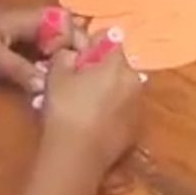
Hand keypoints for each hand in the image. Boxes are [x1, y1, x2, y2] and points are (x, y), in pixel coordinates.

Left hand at [0, 3, 84, 93]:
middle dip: (70, 54)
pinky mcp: (4, 47)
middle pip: (60, 35)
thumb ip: (21, 70)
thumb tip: (48, 87)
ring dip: (54, 63)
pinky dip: (38, 68)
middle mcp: (26, 23)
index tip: (80, 66)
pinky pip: (30, 55)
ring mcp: (15, 34)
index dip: (77, 41)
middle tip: (76, 80)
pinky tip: (40, 85)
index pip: (66, 23)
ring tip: (63, 85)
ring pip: (46, 47)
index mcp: (28, 17)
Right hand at [41, 38, 142, 173]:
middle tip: (77, 83)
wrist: (78, 156)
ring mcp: (138, 106)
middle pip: (117, 64)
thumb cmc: (65, 109)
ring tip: (84, 105)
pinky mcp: (136, 128)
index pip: (108, 38)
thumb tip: (73, 53)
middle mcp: (135, 80)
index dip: (90, 45)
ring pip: (122, 88)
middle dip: (100, 69)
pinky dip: (112, 111)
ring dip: (108, 90)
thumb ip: (66, 55)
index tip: (75, 59)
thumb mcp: (56, 74)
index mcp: (117, 63)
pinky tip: (94, 123)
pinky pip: (123, 109)